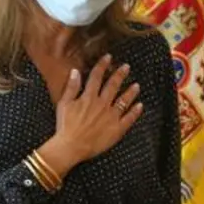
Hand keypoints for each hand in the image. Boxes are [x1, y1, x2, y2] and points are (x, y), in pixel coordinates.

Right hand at [44, 54, 143, 171]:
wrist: (71, 146)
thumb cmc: (65, 126)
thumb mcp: (64, 104)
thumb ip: (71, 87)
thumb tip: (75, 71)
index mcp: (89, 97)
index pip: (97, 77)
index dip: (103, 65)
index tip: (108, 57)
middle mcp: (102, 104)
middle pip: (113, 86)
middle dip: (120, 74)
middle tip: (127, 67)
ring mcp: (111, 116)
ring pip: (124, 101)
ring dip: (131, 92)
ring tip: (137, 85)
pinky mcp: (117, 129)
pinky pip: (129, 118)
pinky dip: (135, 112)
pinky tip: (140, 106)